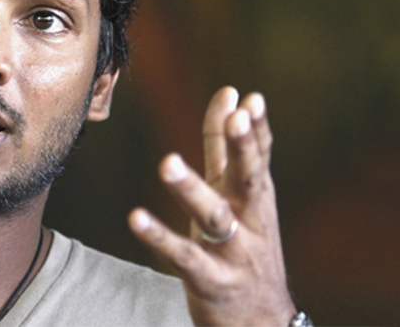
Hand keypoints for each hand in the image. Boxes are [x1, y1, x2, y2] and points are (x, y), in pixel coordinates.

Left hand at [128, 87, 296, 325]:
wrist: (263, 322)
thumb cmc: (246, 248)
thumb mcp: (241, 198)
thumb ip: (229, 149)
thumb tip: (232, 96)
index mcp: (256, 199)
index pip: (259, 158)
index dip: (255, 129)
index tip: (250, 100)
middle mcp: (250, 221)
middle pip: (250, 180)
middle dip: (245, 148)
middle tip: (238, 118)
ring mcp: (233, 252)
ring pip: (215, 216)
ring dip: (192, 189)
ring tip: (168, 163)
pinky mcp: (211, 280)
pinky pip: (184, 257)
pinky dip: (160, 237)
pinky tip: (136, 218)